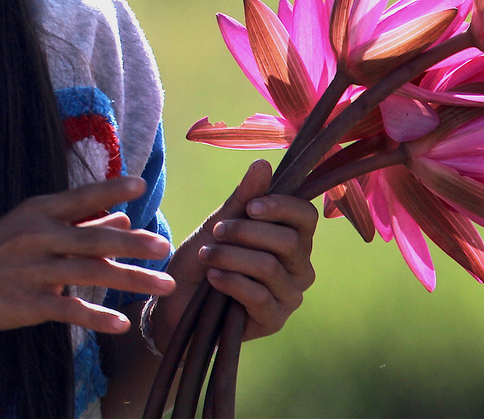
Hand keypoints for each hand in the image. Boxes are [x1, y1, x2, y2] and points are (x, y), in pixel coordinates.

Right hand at [0, 177, 174, 346]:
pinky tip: (121, 323)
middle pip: (92, 238)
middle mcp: (34, 237)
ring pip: (89, 273)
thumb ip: (77, 223)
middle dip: (132, 244)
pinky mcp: (26, 304)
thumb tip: (121, 216)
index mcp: (34, 213)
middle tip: (164, 247)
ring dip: (131, 280)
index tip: (140, 184)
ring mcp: (30, 271)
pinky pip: (68, 309)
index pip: (78, 198)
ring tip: (164, 285)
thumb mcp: (26, 229)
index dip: (109, 190)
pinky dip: (96, 317)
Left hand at [158, 159, 317, 342]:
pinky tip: (212, 278)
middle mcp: (299, 268)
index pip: (306, 216)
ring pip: (269, 266)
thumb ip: (243, 198)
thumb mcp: (218, 223)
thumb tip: (263, 163)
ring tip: (206, 255)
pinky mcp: (274, 320)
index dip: (281, 207)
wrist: (177, 299)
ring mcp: (289, 296)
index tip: (250, 207)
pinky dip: (230, 281)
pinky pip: (258, 295)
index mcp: (292, 239)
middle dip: (245, 231)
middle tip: (216, 232)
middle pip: (289, 241)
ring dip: (230, 256)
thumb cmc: (204, 258)